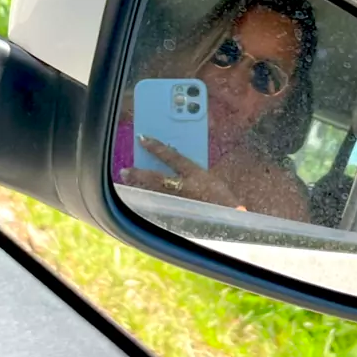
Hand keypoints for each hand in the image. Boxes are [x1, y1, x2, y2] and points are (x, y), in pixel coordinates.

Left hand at [120, 135, 240, 208]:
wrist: (231, 218)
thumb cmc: (222, 196)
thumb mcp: (208, 177)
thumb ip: (190, 169)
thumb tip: (172, 161)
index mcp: (195, 174)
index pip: (171, 156)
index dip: (155, 147)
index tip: (141, 138)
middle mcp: (184, 188)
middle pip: (155, 178)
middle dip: (138, 174)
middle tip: (124, 170)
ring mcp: (179, 203)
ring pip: (152, 193)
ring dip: (139, 186)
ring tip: (127, 180)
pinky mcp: (177, 215)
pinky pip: (158, 205)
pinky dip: (147, 199)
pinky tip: (139, 197)